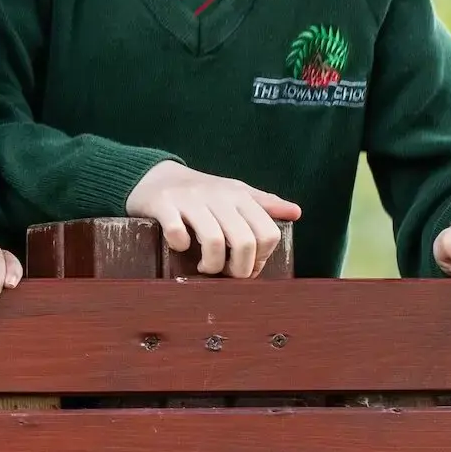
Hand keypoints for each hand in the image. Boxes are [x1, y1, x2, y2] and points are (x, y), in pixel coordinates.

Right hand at [126, 161, 300, 277]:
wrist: (154, 177)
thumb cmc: (200, 193)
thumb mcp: (234, 193)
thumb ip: (264, 204)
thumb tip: (296, 212)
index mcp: (239, 195)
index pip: (267, 233)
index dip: (261, 259)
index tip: (248, 266)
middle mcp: (218, 195)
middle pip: (244, 242)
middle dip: (239, 269)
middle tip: (228, 275)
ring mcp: (190, 199)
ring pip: (213, 241)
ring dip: (211, 264)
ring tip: (206, 268)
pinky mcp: (163, 204)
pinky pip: (177, 232)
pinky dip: (180, 246)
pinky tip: (179, 247)